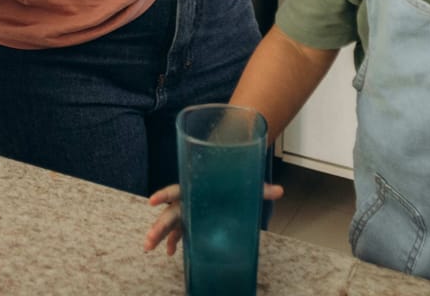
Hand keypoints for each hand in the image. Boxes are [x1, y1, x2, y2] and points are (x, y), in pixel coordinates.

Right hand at [143, 179, 284, 255]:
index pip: (177, 189)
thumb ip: (260, 188)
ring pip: (171, 223)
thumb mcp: (245, 182)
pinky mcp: (193, 220)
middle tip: (149, 240)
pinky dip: (174, 241)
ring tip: (149, 247)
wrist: (228, 176)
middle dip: (158, 227)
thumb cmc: (232, 178)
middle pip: (170, 212)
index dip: (164, 195)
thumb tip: (280, 190)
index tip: (151, 202)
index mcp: (195, 186)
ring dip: (160, 235)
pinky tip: (170, 253)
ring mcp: (189, 209)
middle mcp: (188, 198)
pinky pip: (180, 231)